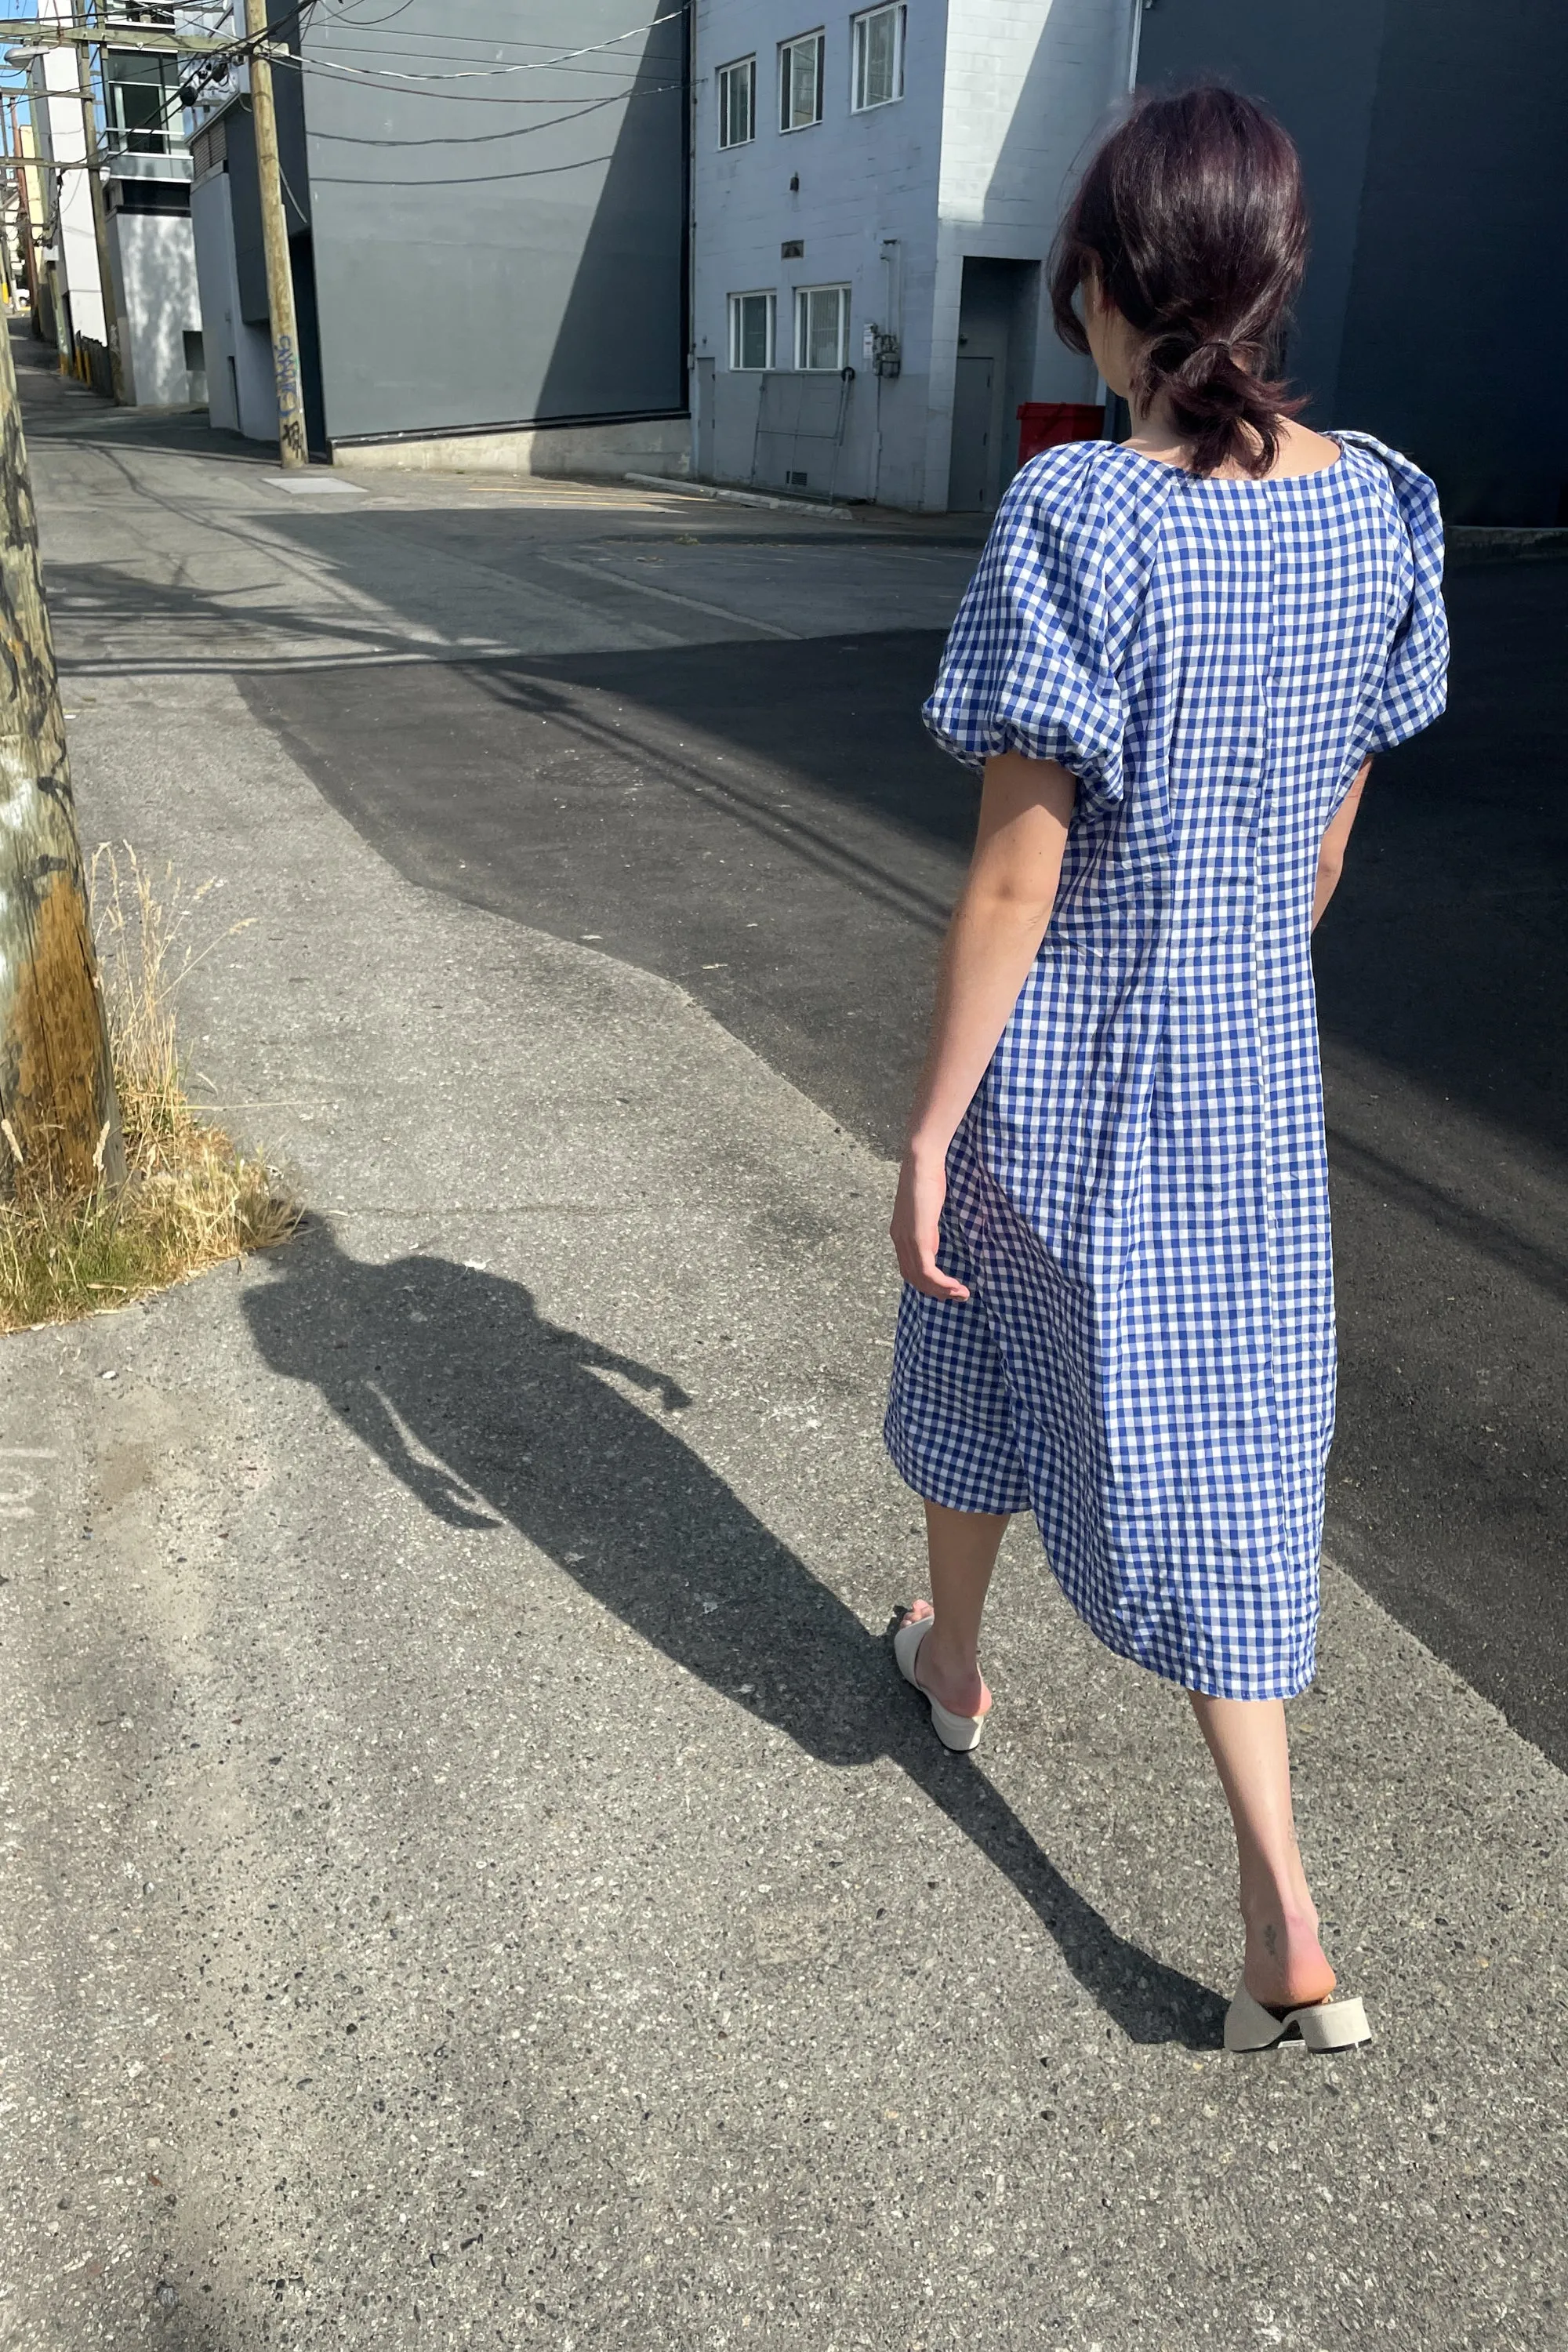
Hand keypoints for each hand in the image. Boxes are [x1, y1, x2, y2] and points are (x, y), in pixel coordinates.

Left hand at [890, 1144, 969, 1301]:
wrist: (922, 1162)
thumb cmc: (927, 1179)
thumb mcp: (927, 1210)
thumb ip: (927, 1230)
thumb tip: (933, 1247)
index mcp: (899, 1234)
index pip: (909, 1268)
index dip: (927, 1283)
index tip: (947, 1287)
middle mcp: (899, 1240)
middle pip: (913, 1278)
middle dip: (936, 1292)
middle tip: (958, 1296)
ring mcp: (906, 1240)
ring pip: (920, 1279)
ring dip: (941, 1291)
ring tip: (961, 1294)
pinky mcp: (917, 1238)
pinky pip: (927, 1270)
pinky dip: (941, 1283)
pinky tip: (955, 1286)